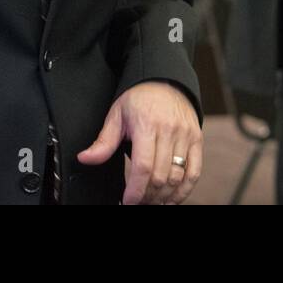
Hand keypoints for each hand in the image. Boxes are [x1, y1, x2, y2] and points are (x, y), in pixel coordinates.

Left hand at [77, 80, 202, 204]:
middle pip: (160, 176)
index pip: (143, 166)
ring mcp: (186, 136)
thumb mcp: (117, 115)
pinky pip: (195, 171)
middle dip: (147, 196)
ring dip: (164, 196)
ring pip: (177, 177)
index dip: (135, 190)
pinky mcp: (196, 140)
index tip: (128, 201)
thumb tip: (85, 159)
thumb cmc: (139, 98)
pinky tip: (172, 199)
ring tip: (151, 202)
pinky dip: (184, 190)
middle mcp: (169, 131)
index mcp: (147, 125)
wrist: (165, 80)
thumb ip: (103, 141)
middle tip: (137, 202)